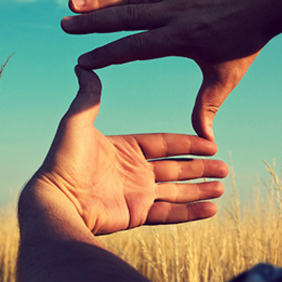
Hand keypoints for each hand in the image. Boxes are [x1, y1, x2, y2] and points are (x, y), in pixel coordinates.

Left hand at [28, 66, 227, 235]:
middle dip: (200, 167)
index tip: (210, 142)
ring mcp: (135, 195)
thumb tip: (84, 66)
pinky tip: (212, 210)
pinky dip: (190, 212)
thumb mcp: (76, 122)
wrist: (57, 200)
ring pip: (176, 191)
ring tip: (222, 187)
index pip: (164, 144)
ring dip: (199, 189)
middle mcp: (132, 172)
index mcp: (124, 149)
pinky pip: (169, 213)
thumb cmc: (64, 161)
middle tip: (224, 167)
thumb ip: (88, 97)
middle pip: (175, 167)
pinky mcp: (136, 215)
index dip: (187, 143)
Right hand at [61, 0, 274, 139]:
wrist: (267, 2)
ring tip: (72, 3)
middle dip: (92, 24)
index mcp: (180, 38)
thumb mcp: (225, 78)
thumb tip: (206, 140)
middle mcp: (172, 13)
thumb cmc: (244, 43)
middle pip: (124, 18)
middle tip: (64, 26)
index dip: (107, 55)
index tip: (83, 62)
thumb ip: (208, 107)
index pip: (135, 48)